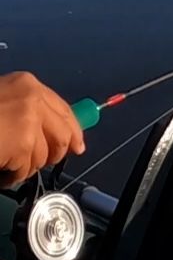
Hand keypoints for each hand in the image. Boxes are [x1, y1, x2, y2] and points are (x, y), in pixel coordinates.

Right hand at [0, 72, 85, 186]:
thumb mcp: (2, 101)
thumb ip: (24, 110)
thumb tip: (55, 135)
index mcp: (26, 84)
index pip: (63, 110)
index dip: (73, 131)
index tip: (78, 146)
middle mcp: (32, 97)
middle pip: (63, 136)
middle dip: (54, 154)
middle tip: (38, 163)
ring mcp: (29, 120)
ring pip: (43, 156)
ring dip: (25, 166)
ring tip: (5, 163)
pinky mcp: (22, 143)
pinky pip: (26, 168)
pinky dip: (12, 175)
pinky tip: (1, 171)